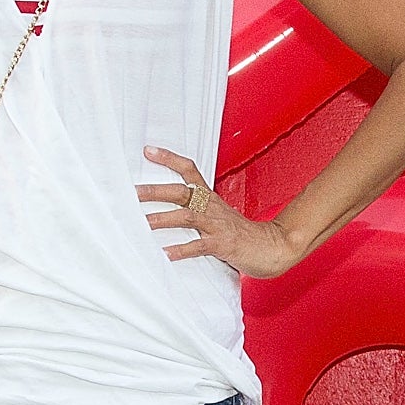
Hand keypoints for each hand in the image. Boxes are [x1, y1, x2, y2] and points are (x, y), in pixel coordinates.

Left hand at [138, 147, 300, 278]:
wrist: (272, 246)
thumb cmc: (240, 233)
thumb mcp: (218, 214)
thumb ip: (196, 209)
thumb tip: (166, 208)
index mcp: (210, 198)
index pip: (189, 170)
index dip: (169, 159)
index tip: (148, 150)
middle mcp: (212, 207)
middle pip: (181, 192)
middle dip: (155, 192)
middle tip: (132, 192)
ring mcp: (217, 226)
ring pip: (186, 217)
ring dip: (162, 220)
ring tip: (141, 223)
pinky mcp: (223, 245)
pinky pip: (199, 246)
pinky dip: (181, 250)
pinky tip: (166, 254)